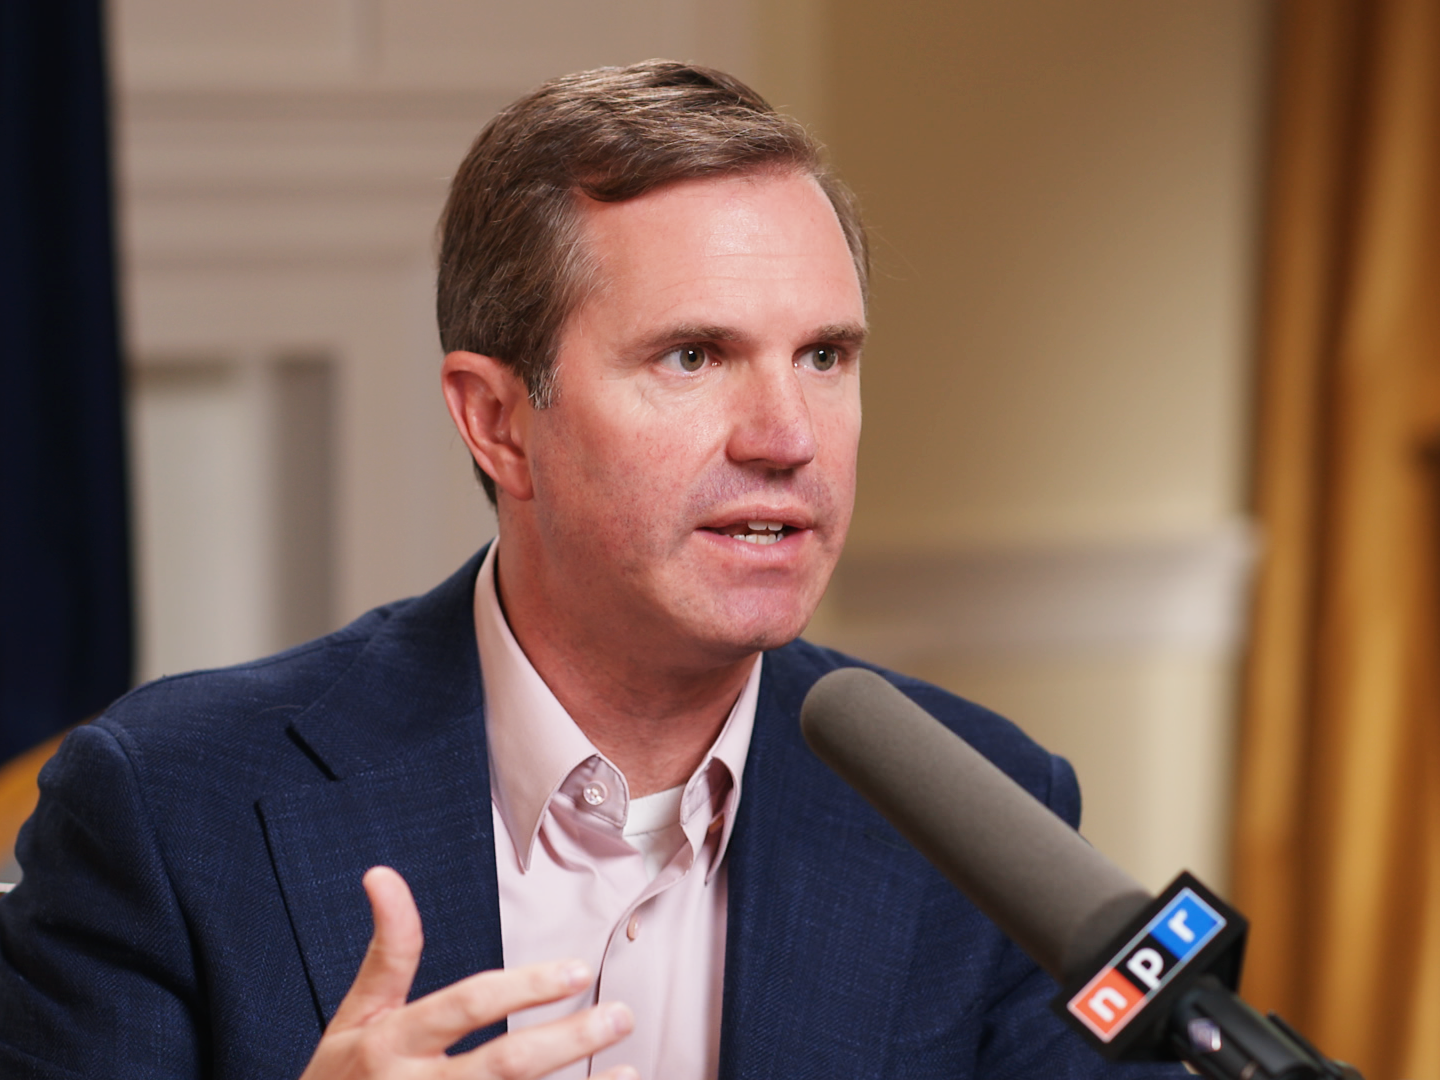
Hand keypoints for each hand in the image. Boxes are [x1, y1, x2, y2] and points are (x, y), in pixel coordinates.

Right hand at [299, 866, 635, 1079]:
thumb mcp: (354, 1016)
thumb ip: (387, 951)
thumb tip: (384, 874)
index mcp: (389, 1044)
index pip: (466, 1007)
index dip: (523, 988)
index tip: (577, 970)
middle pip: (503, 1066)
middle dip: (567, 1041)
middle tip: (621, 1015)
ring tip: (630, 1068)